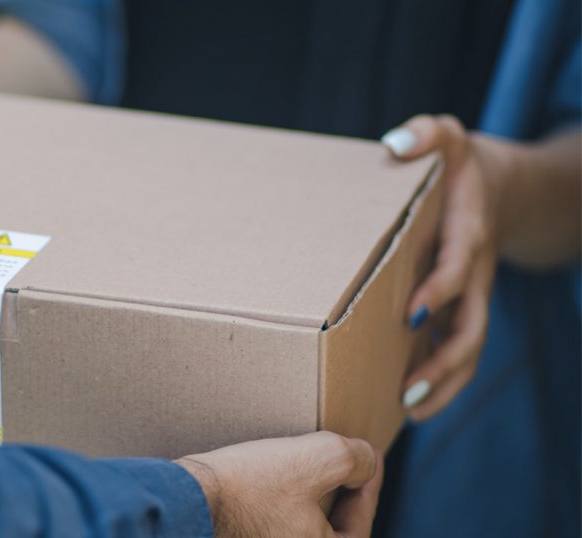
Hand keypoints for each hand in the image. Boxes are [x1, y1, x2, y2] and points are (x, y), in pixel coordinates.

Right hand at [176, 431, 382, 537]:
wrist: (190, 498)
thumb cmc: (251, 485)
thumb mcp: (320, 457)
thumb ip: (357, 459)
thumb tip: (366, 461)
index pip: (361, 523)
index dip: (371, 484)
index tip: (370, 455)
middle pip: (334, 529)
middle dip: (344, 493)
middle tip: (347, 462)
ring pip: (306, 526)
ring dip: (315, 497)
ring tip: (312, 466)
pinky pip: (280, 526)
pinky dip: (289, 504)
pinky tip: (279, 479)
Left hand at [381, 115, 512, 420]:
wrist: (497, 186)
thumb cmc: (458, 164)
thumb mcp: (446, 137)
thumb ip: (425, 135)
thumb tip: (394, 145)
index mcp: (468, 234)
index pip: (458, 268)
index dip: (440, 291)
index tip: (411, 314)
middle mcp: (473, 272)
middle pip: (470, 327)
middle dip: (444, 362)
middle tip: (409, 390)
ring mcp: (470, 296)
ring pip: (467, 349)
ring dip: (444, 383)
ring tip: (409, 412)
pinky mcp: (459, 309)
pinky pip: (455, 350)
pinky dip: (440, 379)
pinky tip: (407, 403)